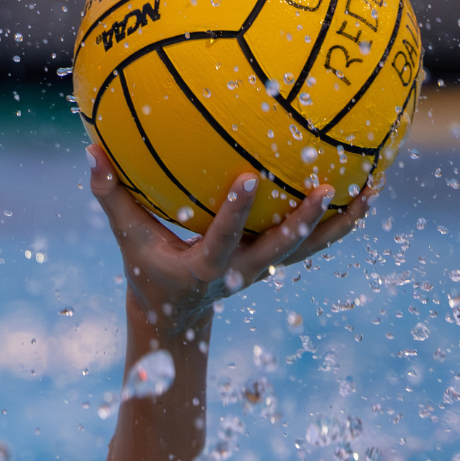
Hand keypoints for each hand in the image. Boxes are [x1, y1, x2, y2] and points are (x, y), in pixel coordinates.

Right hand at [87, 144, 375, 331]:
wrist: (177, 312)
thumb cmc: (148, 267)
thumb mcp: (126, 237)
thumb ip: (111, 195)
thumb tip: (89, 148)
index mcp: (206, 267)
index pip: (222, 239)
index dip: (236, 212)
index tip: (250, 178)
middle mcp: (242, 271)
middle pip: (280, 249)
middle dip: (303, 222)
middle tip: (326, 188)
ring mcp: (264, 268)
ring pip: (309, 249)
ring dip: (339, 224)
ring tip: (370, 192)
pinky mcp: (277, 262)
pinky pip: (315, 242)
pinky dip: (340, 222)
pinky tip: (365, 191)